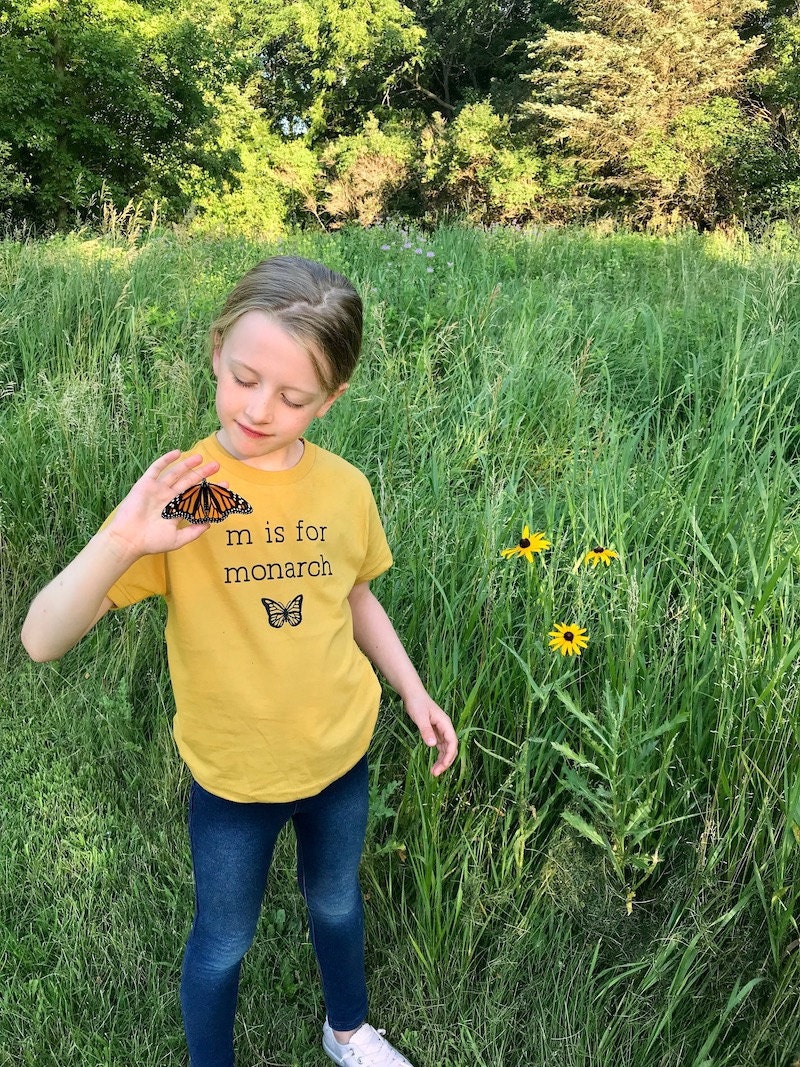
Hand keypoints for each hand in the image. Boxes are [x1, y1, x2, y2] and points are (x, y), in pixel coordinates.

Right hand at [105, 450, 220, 559]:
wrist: (128, 539)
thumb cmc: (151, 542)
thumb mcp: (178, 539)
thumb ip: (194, 531)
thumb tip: (210, 524)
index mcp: (176, 510)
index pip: (197, 497)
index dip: (210, 491)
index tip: (225, 486)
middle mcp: (168, 498)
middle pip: (188, 482)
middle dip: (202, 474)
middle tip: (216, 465)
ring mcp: (157, 490)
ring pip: (175, 473)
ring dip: (188, 465)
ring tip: (201, 457)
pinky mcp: (146, 484)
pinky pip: (156, 469)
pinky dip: (166, 460)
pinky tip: (178, 453)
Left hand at [405, 695, 457, 776]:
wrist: (412, 694)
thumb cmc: (417, 703)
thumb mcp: (420, 717)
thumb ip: (426, 730)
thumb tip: (433, 745)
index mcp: (445, 724)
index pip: (453, 742)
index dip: (449, 755)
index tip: (442, 766)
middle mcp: (445, 728)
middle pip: (451, 748)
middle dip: (446, 761)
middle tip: (435, 773)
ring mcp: (441, 731)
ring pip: (446, 749)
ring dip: (442, 760)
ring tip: (434, 772)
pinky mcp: (435, 732)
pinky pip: (440, 747)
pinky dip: (438, 755)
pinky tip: (434, 763)